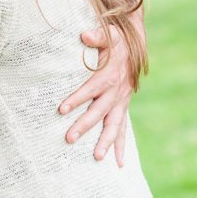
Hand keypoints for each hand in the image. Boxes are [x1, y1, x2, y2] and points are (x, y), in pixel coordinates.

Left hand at [59, 25, 131, 165]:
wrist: (134, 46)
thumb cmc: (116, 40)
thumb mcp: (108, 34)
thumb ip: (97, 36)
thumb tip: (84, 35)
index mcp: (110, 76)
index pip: (91, 90)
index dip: (77, 99)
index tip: (62, 108)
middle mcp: (117, 92)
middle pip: (99, 112)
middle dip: (84, 126)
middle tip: (69, 138)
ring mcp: (121, 102)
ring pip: (114, 125)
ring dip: (105, 141)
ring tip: (97, 158)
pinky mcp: (122, 107)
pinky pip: (122, 129)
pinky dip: (121, 145)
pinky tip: (119, 163)